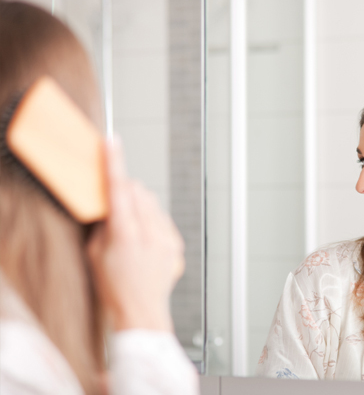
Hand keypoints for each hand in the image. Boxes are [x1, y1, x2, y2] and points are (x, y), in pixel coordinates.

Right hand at [87, 138, 184, 331]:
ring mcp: (167, 239)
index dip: (114, 163)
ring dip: (140, 207)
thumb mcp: (96, 254)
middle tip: (115, 206)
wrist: (143, 312)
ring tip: (131, 231)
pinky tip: (145, 241)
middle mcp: (150, 234)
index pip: (119, 190)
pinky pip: (163, 220)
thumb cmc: (116, 287)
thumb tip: (109, 203)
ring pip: (152, 204)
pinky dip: (152, 222)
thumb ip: (103, 224)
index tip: (113, 142)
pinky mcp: (177, 245)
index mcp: (126, 235)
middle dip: (126, 191)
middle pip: (138, 192)